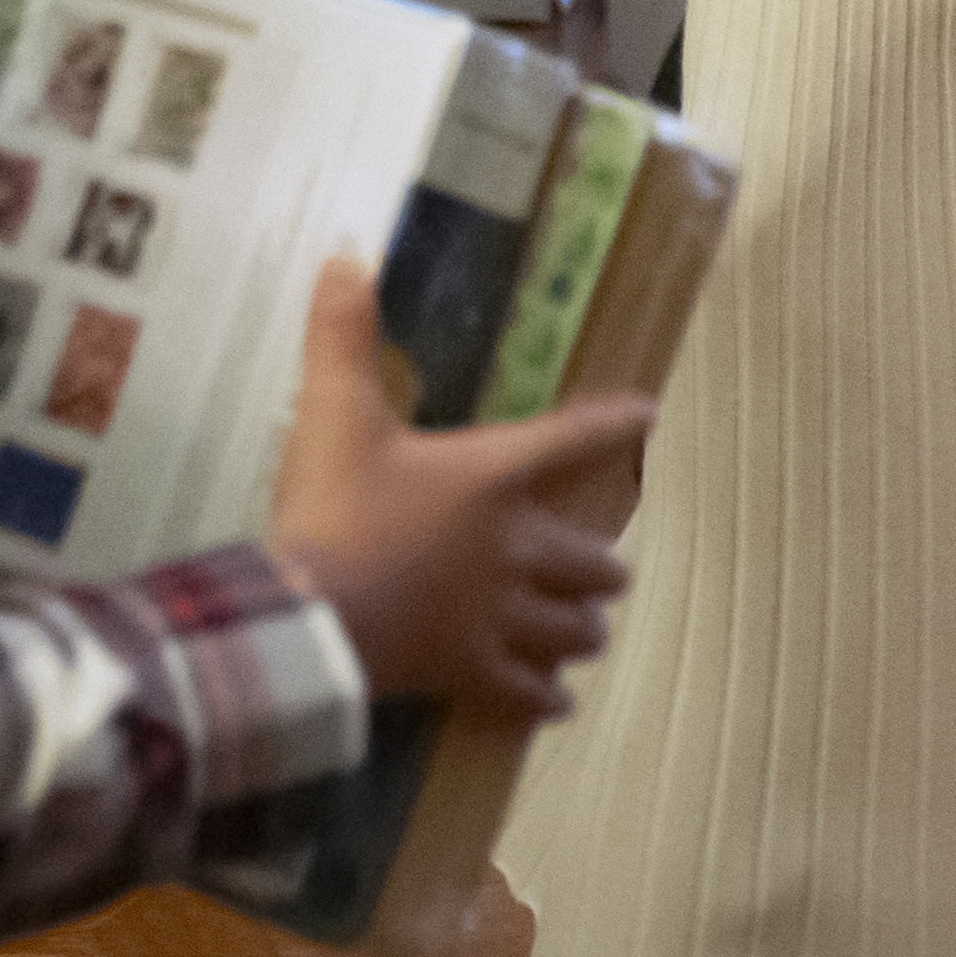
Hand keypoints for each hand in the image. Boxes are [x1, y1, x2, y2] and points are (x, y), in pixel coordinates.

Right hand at [267, 259, 647, 719]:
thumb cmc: (331, 508)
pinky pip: (529, 695)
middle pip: (591, 561)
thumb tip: (346, 254)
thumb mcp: (333, 412)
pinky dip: (545, 698)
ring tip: (584, 627)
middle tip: (603, 567)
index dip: (614, 426)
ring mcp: (496, 618)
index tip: (649, 415)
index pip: (571, 442)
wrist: (306, 617)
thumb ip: (342, 335)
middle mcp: (512, 549)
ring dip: (581, 626)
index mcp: (492, 478)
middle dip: (601, 565)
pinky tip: (554, 702)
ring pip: (574, 629)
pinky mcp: (469, 673)